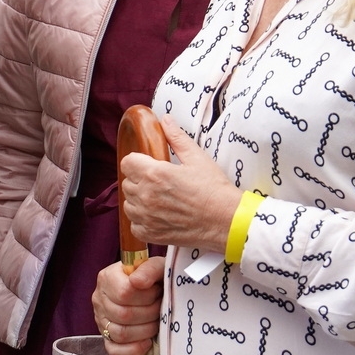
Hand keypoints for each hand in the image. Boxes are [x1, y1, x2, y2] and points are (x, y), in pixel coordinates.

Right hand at [92, 255, 164, 354]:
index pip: (124, 293)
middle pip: (123, 315)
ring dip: (145, 331)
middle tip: (161, 308)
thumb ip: (148, 269)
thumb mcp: (156, 266)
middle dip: (149, 314)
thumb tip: (138, 282)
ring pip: (120, 334)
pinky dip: (134, 350)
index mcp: (107, 277)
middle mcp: (99, 299)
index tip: (157, 291)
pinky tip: (147, 342)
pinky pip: (115, 352)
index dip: (146, 296)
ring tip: (156, 322)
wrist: (151, 289)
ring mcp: (101, 320)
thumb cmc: (153, 278)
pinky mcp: (106, 338)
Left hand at [119, 116, 241, 252]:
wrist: (227, 221)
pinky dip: (142, 221)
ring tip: (158, 199)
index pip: (127, 162)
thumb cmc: (214, 189)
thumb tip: (165, 120)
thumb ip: (176, 137)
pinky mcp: (152, 234)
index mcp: (155, 174)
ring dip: (138, 200)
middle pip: (127, 183)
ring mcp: (148, 217)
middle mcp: (146, 195)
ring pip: (129, 205)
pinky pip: (135, 225)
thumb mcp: (197, 158)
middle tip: (158, 181)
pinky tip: (158, 216)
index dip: (137, 161)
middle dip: (139, 179)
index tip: (147, 164)